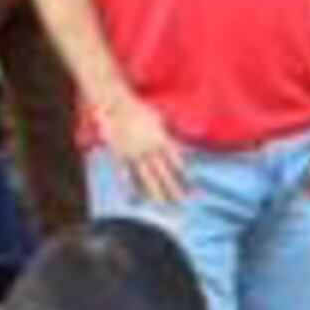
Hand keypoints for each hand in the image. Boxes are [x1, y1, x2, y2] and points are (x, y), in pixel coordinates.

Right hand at [93, 93, 189, 207]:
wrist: (117, 104)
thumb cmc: (140, 110)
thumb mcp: (160, 121)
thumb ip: (170, 136)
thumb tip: (183, 149)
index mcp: (161, 139)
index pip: (176, 161)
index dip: (184, 175)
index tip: (192, 188)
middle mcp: (149, 149)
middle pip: (163, 173)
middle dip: (173, 189)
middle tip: (182, 204)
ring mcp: (134, 153)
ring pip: (146, 176)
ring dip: (154, 192)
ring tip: (162, 205)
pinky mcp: (119, 155)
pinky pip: (124, 173)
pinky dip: (128, 185)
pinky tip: (134, 198)